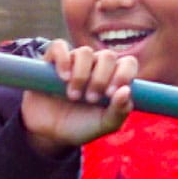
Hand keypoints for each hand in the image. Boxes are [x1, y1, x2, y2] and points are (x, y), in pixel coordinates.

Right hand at [20, 39, 138, 157]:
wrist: (49, 132)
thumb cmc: (80, 126)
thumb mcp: (103, 125)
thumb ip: (119, 111)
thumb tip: (126, 90)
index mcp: (113, 78)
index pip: (128, 63)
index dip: (123, 75)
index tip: (110, 94)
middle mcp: (96, 66)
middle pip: (108, 56)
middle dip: (100, 79)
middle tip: (90, 99)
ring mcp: (74, 61)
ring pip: (85, 52)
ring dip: (81, 75)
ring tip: (73, 96)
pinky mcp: (52, 60)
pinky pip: (59, 46)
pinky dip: (63, 60)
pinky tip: (63, 77)